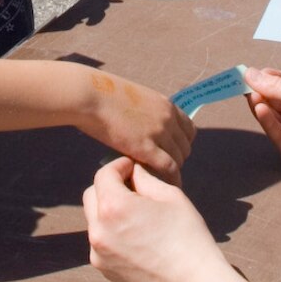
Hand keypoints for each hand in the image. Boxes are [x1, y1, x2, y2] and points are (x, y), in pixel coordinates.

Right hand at [78, 70, 195, 183]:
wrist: (91, 96)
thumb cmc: (105, 95)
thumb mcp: (136, 98)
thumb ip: (147, 112)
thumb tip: (145, 125)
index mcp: (166, 105)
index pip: (189, 129)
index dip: (182, 143)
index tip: (171, 152)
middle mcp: (168, 118)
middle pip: (185, 146)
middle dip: (176, 158)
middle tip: (161, 168)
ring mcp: (159, 133)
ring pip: (179, 158)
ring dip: (170, 170)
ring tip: (158, 179)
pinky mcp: (146, 147)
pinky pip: (168, 168)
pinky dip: (169, 178)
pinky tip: (161, 186)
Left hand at [84, 158, 223, 281]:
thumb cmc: (187, 236)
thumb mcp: (170, 196)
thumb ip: (145, 179)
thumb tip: (134, 172)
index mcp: (114, 207)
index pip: (103, 175)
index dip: (119, 166)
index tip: (133, 167)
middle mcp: (98, 230)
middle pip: (91, 196)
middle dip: (109, 187)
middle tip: (133, 188)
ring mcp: (98, 252)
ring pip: (94, 220)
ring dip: (108, 210)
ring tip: (136, 215)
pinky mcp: (103, 269)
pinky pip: (101, 241)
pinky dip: (111, 232)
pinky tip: (136, 237)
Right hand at [245, 67, 280, 205]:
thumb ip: (279, 87)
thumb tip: (251, 73)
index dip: (272, 78)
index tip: (252, 74)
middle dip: (264, 91)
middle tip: (243, 84)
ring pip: (277, 118)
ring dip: (263, 105)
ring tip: (248, 95)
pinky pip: (278, 135)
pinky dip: (268, 122)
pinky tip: (258, 108)